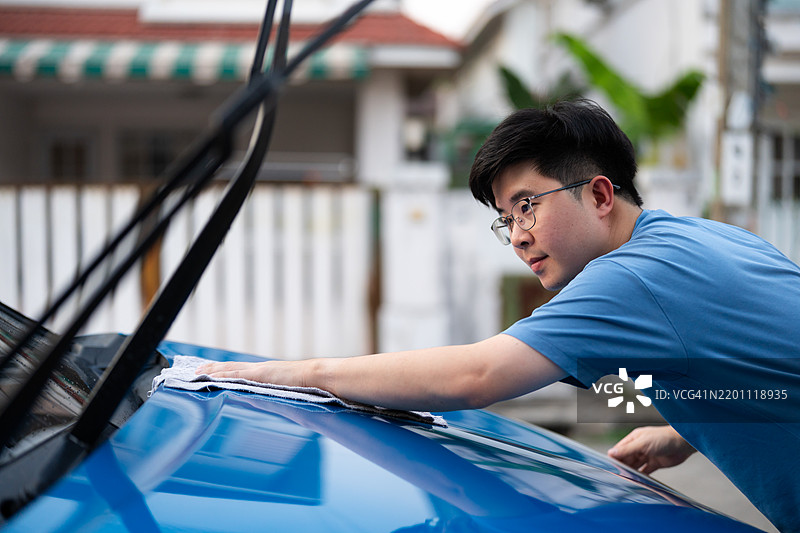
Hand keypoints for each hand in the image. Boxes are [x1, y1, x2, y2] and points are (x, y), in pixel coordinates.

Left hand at [196, 359, 314, 387]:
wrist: (320, 377)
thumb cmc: (310, 385)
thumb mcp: (289, 390)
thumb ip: (276, 394)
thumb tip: (268, 401)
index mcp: (267, 373)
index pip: (241, 371)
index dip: (225, 370)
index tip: (211, 371)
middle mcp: (261, 369)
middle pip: (231, 367)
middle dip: (213, 369)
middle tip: (195, 370)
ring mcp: (261, 371)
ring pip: (231, 369)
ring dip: (213, 370)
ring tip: (197, 372)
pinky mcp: (262, 374)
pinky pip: (238, 374)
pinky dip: (223, 374)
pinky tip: (211, 376)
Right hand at [607, 425, 694, 473]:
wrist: (683, 443)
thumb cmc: (663, 438)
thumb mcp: (642, 443)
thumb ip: (627, 450)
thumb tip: (611, 453)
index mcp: (634, 439)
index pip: (620, 449)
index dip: (614, 457)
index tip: (608, 467)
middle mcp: (639, 447)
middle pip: (627, 458)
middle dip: (622, 466)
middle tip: (616, 476)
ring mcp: (647, 455)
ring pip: (635, 465)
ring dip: (631, 472)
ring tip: (624, 479)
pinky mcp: (655, 463)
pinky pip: (645, 471)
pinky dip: (641, 476)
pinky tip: (636, 481)